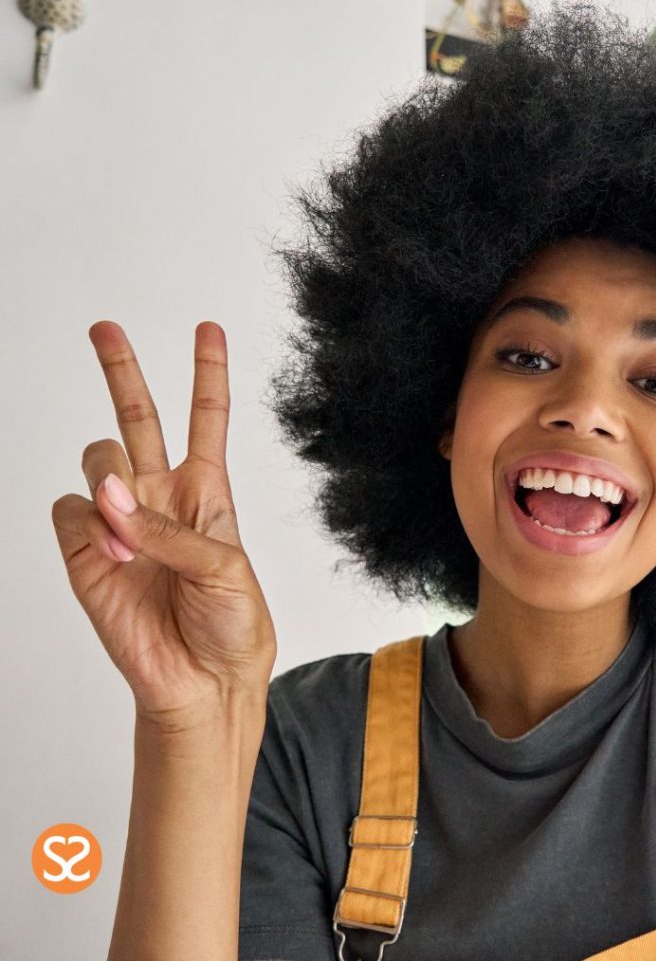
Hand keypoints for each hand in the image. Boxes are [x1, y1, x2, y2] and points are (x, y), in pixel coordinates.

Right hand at [51, 321, 276, 728]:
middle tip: (105, 328)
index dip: (207, 374)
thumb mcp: (226, 568)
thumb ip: (172, 530)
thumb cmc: (232, 623)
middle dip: (122, 371)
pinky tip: (112, 554)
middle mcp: (160, 498)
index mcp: (207, 492)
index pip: (207, 420)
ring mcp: (120, 522)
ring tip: (133, 536)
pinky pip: (69, 512)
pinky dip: (89, 525)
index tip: (209, 329)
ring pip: (98, 460)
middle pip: (138, 419)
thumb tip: (112, 497)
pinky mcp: (84, 553)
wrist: (203, 681)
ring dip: (113, 484)